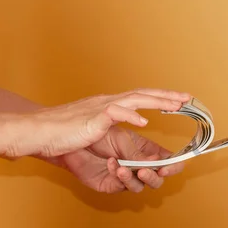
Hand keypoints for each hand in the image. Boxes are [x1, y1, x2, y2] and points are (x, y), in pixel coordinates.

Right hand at [11, 88, 189, 157]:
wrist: (39, 131)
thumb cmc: (64, 133)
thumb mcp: (95, 127)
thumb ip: (113, 125)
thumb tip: (131, 124)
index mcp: (111, 105)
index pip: (141, 96)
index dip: (161, 97)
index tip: (179, 99)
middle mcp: (109, 102)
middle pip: (144, 94)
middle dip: (167, 95)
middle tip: (187, 97)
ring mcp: (101, 108)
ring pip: (135, 99)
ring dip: (157, 100)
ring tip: (176, 104)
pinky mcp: (93, 118)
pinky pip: (116, 113)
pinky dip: (131, 115)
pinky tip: (145, 120)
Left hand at [56, 126, 184, 192]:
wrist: (64, 139)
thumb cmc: (91, 130)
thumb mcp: (120, 137)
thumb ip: (138, 150)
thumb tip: (158, 160)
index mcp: (143, 148)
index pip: (166, 159)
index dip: (174, 163)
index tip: (175, 163)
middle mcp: (136, 163)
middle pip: (158, 176)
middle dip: (159, 173)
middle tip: (160, 169)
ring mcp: (124, 175)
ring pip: (143, 185)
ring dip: (141, 177)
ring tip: (134, 167)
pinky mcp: (110, 184)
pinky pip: (122, 186)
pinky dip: (121, 176)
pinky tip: (114, 164)